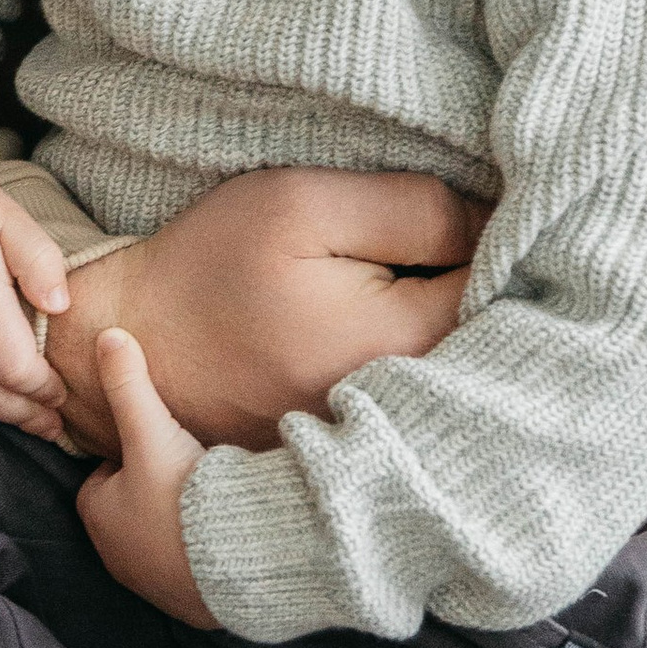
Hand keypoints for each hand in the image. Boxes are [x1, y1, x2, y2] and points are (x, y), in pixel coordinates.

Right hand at [46, 166, 485, 457]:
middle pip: (498, 333)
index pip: (508, 279)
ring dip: (462, 319)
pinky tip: (396, 322)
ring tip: (429, 274)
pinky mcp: (364, 444)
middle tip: (462, 235)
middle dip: (496, 283)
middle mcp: (411, 402)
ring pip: (465, 363)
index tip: (488, 203)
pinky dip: (431, 358)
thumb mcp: (304, 205)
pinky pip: (428, 394)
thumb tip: (499, 221)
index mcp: (405, 338)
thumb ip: (414, 208)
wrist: (138, 342)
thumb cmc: (213, 265)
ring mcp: (388, 432)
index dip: (506, 232)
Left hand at [76, 331, 214, 625]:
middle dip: (152, 489)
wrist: (239, 564)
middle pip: (130, 509)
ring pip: (160, 539)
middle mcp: (118, 558)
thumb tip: (106, 335)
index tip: (154, 440)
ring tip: (209, 493)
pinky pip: (191, 568)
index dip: (125, 455)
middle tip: (185, 463)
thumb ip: (128, 384)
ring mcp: (155, 586)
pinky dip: (203, 550)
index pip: (100, 477)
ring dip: (179, 520)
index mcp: (98, 518)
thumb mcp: (151, 431)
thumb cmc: (181, 496)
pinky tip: (226, 529)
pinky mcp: (193, 604)